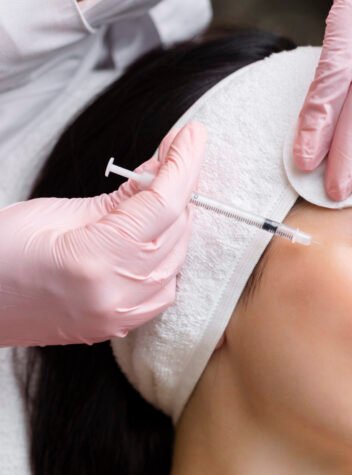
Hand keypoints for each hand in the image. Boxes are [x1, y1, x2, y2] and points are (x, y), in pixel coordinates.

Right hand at [0, 122, 206, 346]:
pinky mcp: (120, 325)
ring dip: (176, 222)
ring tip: (159, 192)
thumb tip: (160, 168)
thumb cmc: (1, 254)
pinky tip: (156, 235)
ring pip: (177, 260)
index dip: (184, 164)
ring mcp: (120, 316)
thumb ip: (119, 197)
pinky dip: (168, 257)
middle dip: (180, 188)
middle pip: (175, 230)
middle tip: (172, 155)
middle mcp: (117, 294)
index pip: (162, 204)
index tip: (194, 134)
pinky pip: (165, 288)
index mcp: (97, 259)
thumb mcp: (56, 211)